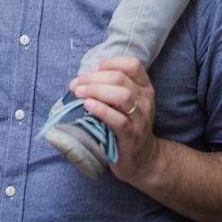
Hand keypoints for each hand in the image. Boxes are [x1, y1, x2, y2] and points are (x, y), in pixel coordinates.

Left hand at [69, 56, 157, 186]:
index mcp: (144, 87)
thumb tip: (84, 78)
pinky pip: (118, 119)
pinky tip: (87, 106)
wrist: (142, 159)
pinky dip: (101, 110)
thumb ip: (112, 88)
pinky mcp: (132, 135)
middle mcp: (145, 99)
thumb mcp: (126, 103)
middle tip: (75, 84)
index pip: (132, 64)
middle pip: (120, 78)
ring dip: (96, 90)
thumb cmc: (127, 126)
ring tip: (78, 93)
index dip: (110, 63)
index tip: (92, 69)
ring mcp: (140, 118)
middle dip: (94, 78)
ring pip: (121, 95)